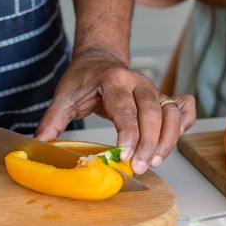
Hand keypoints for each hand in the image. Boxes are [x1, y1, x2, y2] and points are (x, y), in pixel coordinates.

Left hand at [35, 47, 196, 173]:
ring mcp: (154, 89)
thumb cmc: (84, 78)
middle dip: (149, 143)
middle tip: (139, 167)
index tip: (124, 154)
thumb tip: (39, 144)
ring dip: (168, 139)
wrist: (100, 58)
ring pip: (172, 113)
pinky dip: (186, 124)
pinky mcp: (163, 98)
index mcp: (114, 80)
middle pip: (153, 113)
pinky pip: (184, 108)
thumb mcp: (64, 96)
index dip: (128, 133)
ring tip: (155, 161)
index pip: (125, 108)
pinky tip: (174, 142)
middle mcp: (139, 83)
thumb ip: (53, 120)